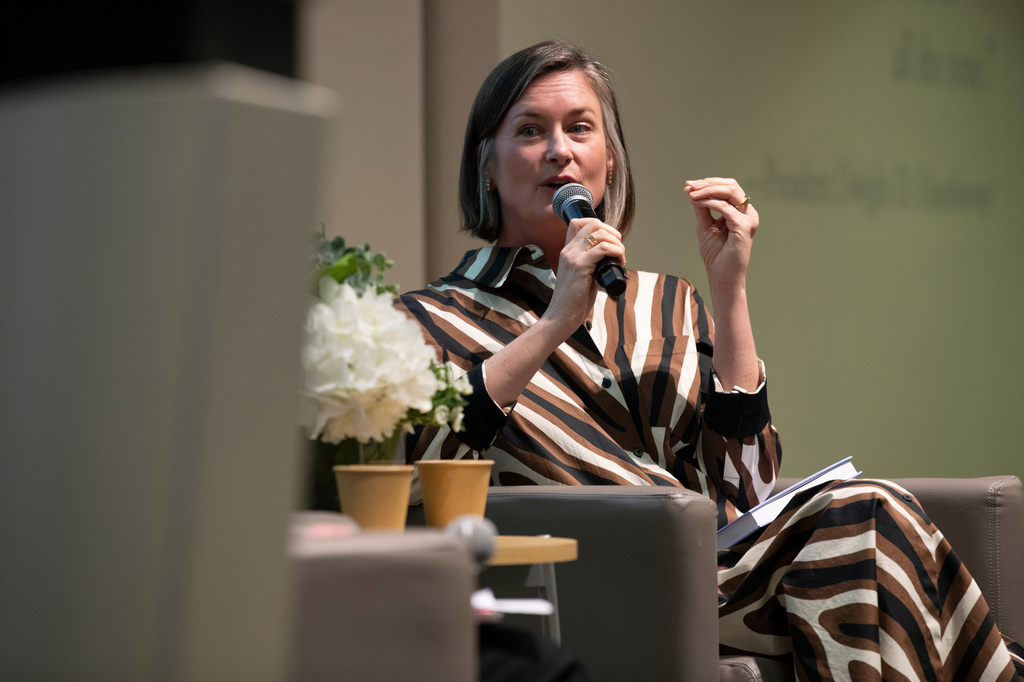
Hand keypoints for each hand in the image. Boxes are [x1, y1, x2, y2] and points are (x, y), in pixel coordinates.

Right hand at [547, 218, 625, 332]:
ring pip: (600, 233)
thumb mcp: (582, 277)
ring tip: (620, 258)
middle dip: (612, 232)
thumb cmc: (574, 301)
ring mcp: (573, 257)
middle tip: (619, 250)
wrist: (561, 317)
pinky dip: (616, 251)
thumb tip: (609, 260)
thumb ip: (590, 265)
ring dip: (617, 243)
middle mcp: (568, 250)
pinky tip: (619, 262)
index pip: (580, 223)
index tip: (610, 242)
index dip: (600, 226)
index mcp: (568, 251)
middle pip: (592, 223)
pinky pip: (602, 248)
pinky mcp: (580, 266)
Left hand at [685, 177, 757, 289]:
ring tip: (692, 194)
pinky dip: (710, 202)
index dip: (708, 183)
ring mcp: (748, 218)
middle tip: (690, 186)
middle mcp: (747, 212)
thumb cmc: (715, 253)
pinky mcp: (744, 226)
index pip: (727, 188)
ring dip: (708, 190)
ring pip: (730, 192)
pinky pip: (726, 208)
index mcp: (740, 211)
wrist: (721, 274)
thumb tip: (691, 190)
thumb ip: (701, 207)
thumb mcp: (704, 225)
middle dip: (708, 183)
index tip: (689, 185)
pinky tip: (697, 203)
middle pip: (731, 186)